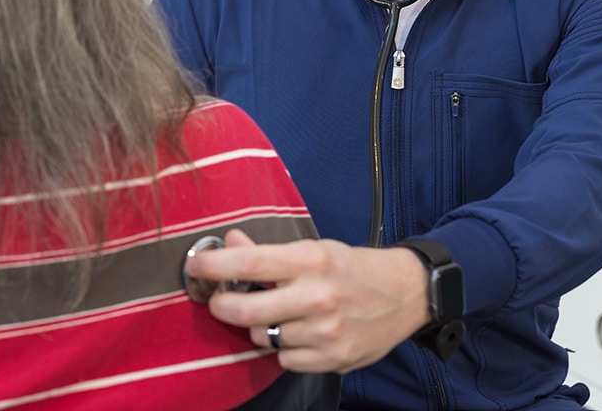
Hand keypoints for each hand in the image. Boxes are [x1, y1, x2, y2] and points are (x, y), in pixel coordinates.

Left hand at [184, 228, 431, 372]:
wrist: (406, 294)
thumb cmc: (352, 268)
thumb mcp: (314, 249)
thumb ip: (268, 252)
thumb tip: (229, 242)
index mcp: (311, 261)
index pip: (249, 264)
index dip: (214, 266)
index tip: (195, 266)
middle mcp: (317, 296)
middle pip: (247, 311)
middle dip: (221, 307)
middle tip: (219, 301)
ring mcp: (326, 332)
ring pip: (263, 338)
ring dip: (259, 328)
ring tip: (277, 314)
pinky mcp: (333, 358)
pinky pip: (285, 360)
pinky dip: (284, 348)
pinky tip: (299, 333)